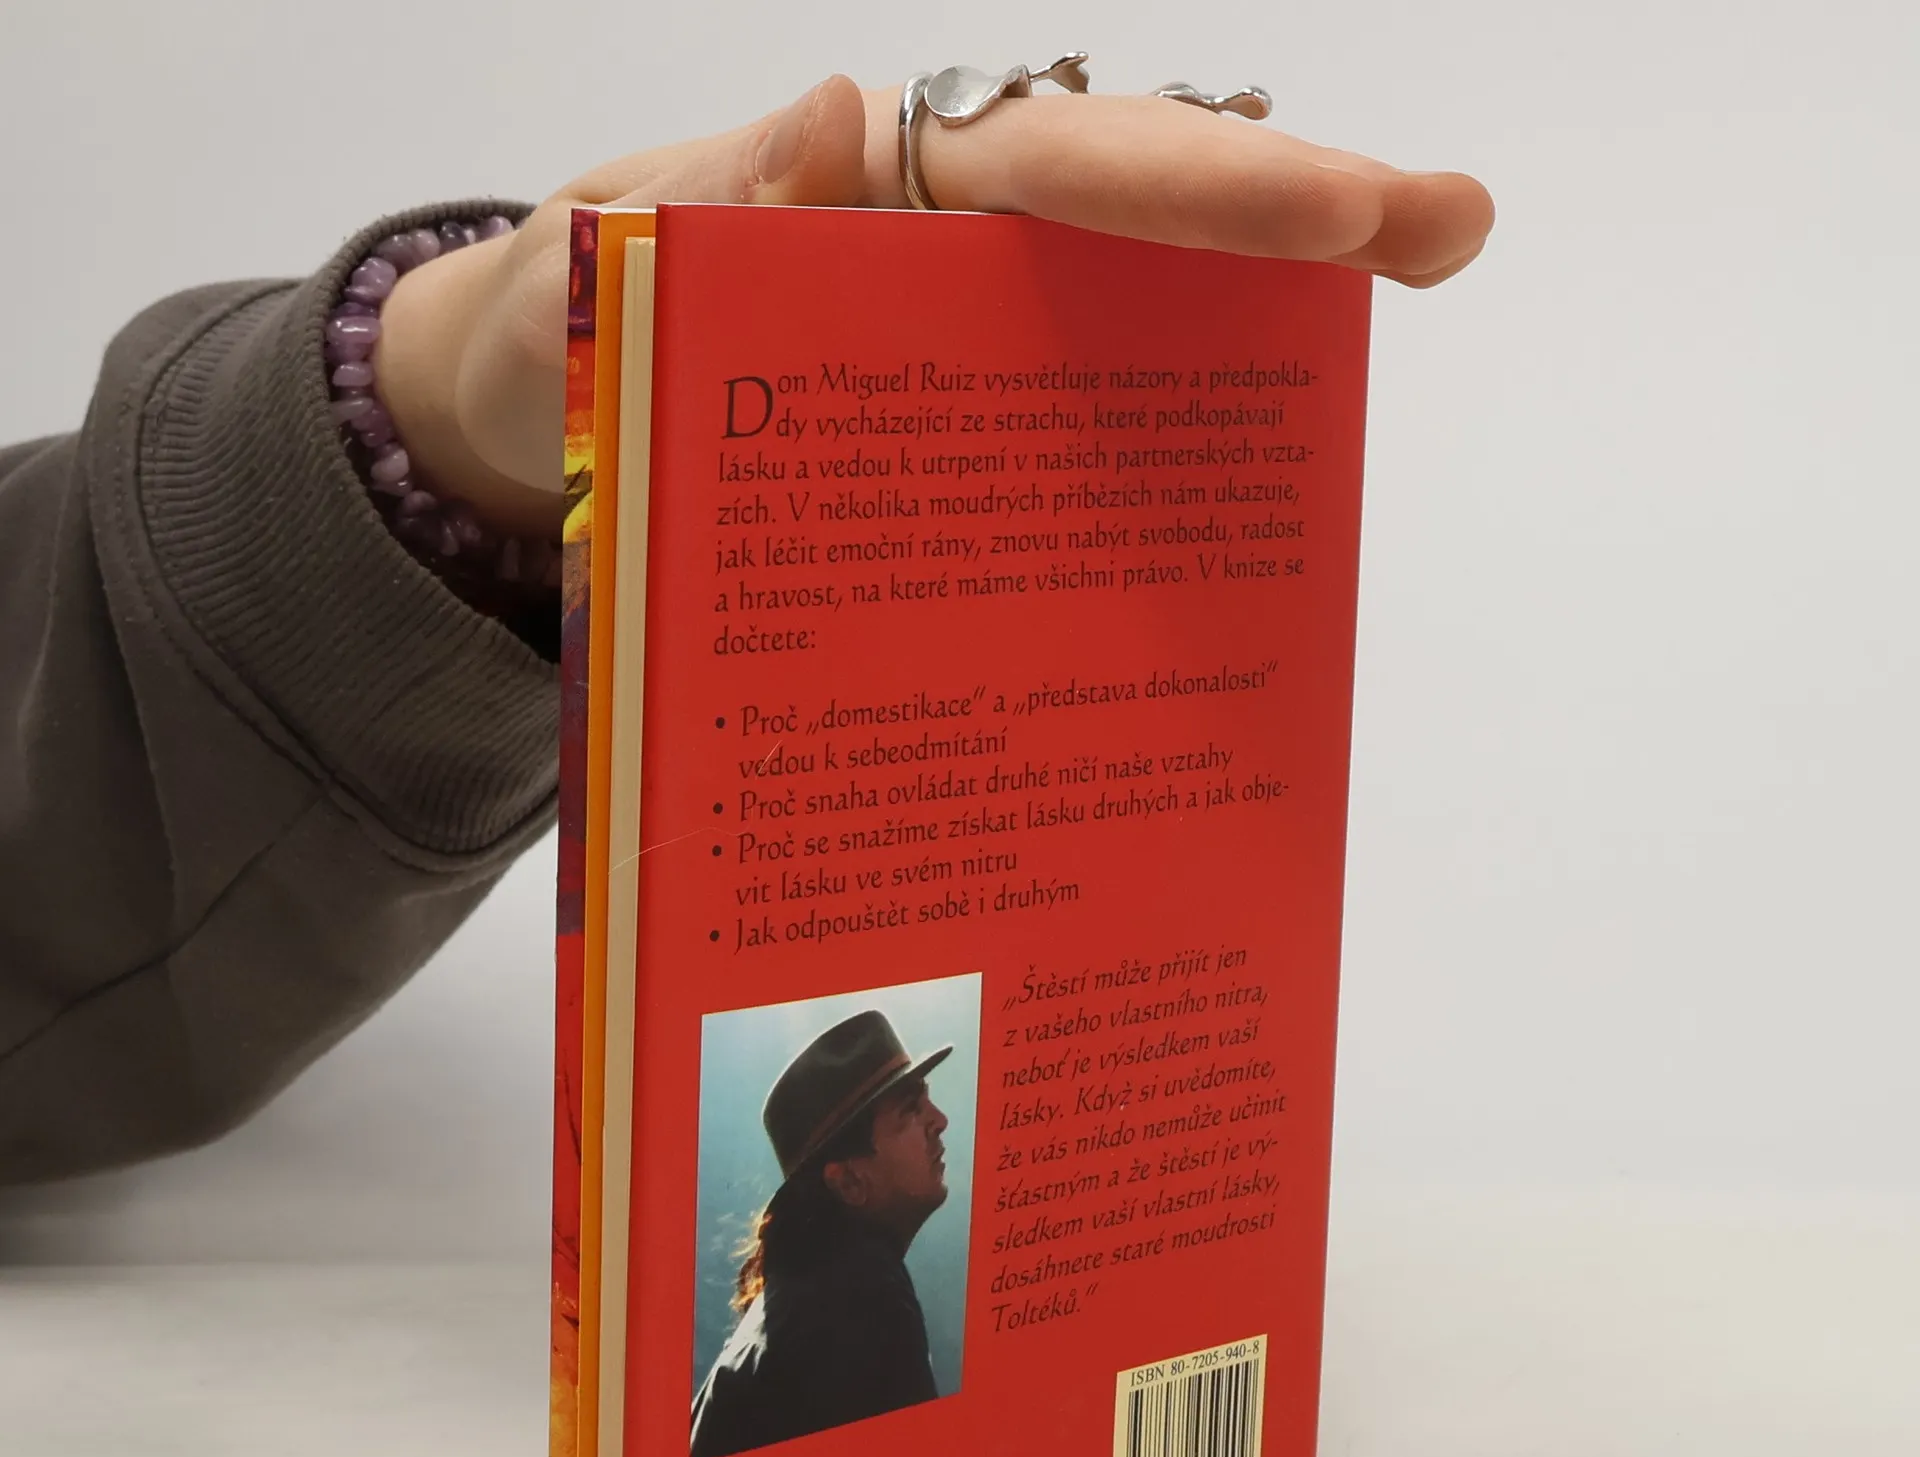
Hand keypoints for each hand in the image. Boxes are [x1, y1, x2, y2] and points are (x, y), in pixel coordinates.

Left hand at [376, 75, 1493, 536]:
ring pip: (1132, 320)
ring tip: (1396, 324)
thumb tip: (843, 117)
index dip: (1199, 184)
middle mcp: (946, 253)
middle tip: (1452, 231)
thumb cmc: (554, 334)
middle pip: (1139, 220)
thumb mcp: (589, 265)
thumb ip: (700, 206)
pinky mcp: (954, 440)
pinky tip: (1245, 503)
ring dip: (1259, 336)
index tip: (1337, 204)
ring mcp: (962, 348)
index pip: (1058, 168)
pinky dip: (1159, 457)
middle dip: (1292, 218)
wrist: (524, 435)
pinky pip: (1069, 435)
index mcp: (876, 191)